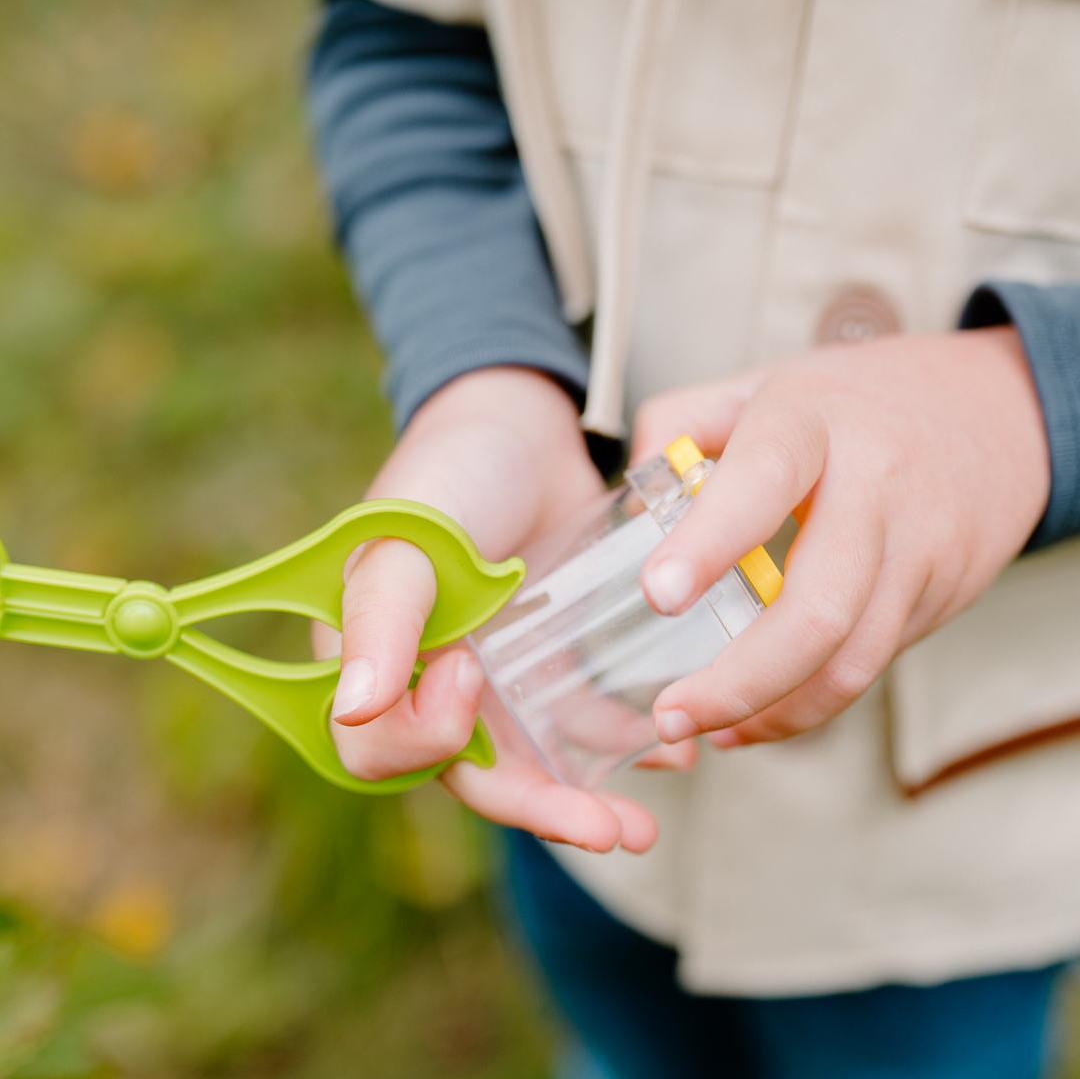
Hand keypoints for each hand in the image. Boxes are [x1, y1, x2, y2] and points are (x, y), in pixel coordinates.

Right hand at [314, 368, 661, 852]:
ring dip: (584, 800)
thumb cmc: (448, 472)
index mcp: (368, 663)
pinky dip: (618, 745)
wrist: (517, 428)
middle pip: (472, 777)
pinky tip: (667, 754)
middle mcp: (427, 687)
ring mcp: (493, 682)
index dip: (426, 739)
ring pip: (532, 765)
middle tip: (607, 832)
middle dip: (538, 809)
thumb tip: (356, 710)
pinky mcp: (547, 667)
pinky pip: (577, 724)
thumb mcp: (408, 533)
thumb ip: (382, 614)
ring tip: (641, 829)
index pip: (380, 747)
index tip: (471, 675)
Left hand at [631, 327, 1050, 747]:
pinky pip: (873, 663)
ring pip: (851, 659)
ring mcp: (919, 548)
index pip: (762, 480)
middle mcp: (875, 486)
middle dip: (738, 681)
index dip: (710, 542)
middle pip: (817, 609)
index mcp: (811, 423)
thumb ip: (681, 426)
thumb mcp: (762, 383)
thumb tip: (629, 504)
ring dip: (773, 713)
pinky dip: (810, 703)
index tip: (659, 595)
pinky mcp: (943, 594)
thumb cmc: (855, 401)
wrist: (994, 408)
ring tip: (707, 728)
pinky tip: (762, 711)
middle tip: (670, 715)